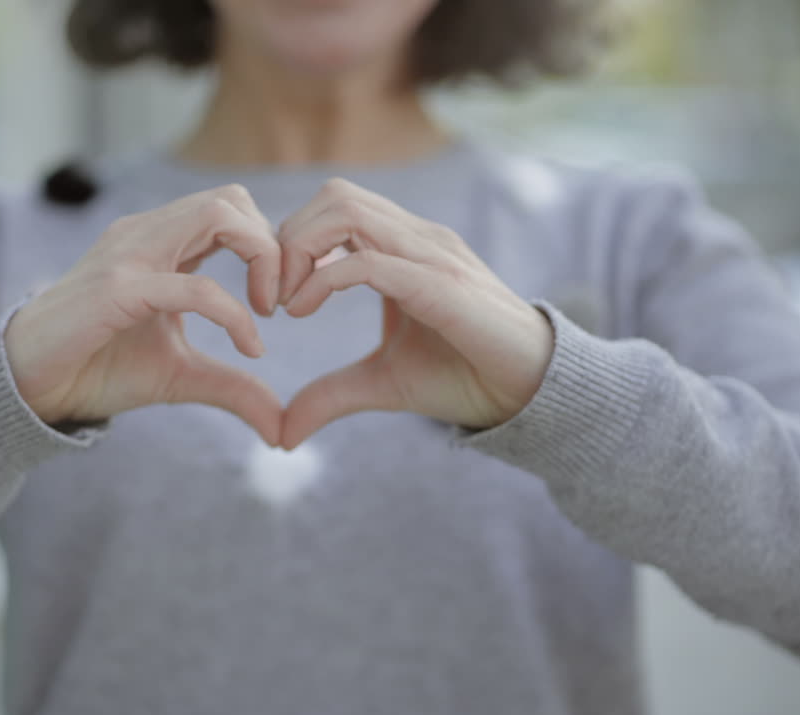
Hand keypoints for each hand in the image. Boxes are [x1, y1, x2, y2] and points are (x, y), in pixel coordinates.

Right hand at [4, 184, 283, 445]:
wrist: (29, 385)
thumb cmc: (99, 369)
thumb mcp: (182, 377)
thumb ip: (234, 389)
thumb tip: (282, 429)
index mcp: (162, 242)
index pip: (233, 210)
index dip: (271, 248)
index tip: (282, 303)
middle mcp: (147, 234)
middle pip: (232, 198)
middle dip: (274, 245)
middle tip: (285, 301)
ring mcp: (130, 254)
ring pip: (216, 214)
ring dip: (261, 257)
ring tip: (270, 311)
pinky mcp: (116, 288)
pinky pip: (192, 285)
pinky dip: (232, 313)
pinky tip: (250, 349)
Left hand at [276, 178, 554, 449]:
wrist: (529, 393)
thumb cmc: (463, 377)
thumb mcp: (381, 384)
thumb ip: (330, 395)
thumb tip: (282, 435)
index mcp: (402, 248)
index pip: (334, 207)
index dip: (291, 242)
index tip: (272, 297)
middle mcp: (416, 238)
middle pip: (334, 195)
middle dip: (288, 239)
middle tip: (270, 297)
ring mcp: (430, 254)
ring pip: (346, 210)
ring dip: (299, 250)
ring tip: (285, 303)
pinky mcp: (439, 285)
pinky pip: (368, 262)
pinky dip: (323, 280)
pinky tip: (303, 312)